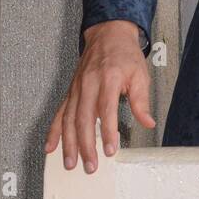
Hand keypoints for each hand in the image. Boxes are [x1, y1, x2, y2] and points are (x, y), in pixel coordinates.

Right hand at [45, 20, 155, 173]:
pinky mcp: (71, 92)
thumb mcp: (140, 74)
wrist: (108, 34)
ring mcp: (77, 88)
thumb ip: (142, 101)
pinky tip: (50, 147)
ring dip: (68, 144)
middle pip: (83, 119)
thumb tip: (148, 122)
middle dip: (85, 145)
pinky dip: (53, 131)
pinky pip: (59, 113)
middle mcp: (89, 84)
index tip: (110, 149)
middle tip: (90, 165)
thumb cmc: (124, 54)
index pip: (106, 109)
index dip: (107, 131)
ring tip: (70, 163)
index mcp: (109, 78)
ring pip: (69, 119)